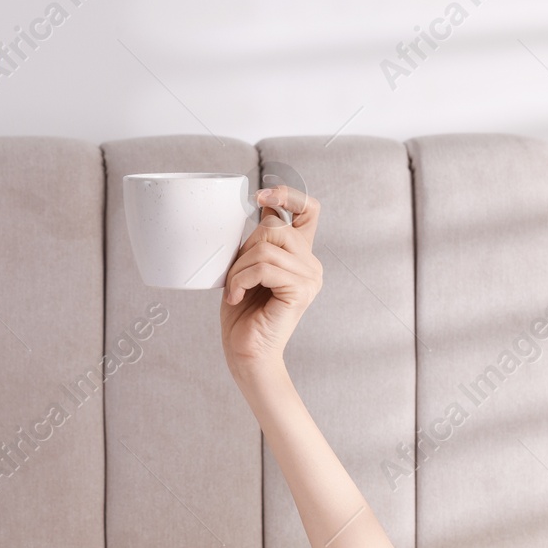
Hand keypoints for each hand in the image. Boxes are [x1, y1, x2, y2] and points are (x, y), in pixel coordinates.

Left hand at [220, 185, 321, 380]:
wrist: (246, 353)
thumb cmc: (243, 314)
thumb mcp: (245, 267)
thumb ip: (257, 240)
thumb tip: (259, 202)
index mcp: (300, 255)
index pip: (309, 210)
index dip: (288, 194)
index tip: (260, 195)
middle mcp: (311, 264)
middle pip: (274, 227)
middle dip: (244, 249)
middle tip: (235, 277)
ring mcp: (310, 277)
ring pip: (266, 247)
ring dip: (239, 269)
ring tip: (236, 291)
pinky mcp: (301, 291)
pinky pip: (264, 267)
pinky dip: (241, 280)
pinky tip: (237, 297)